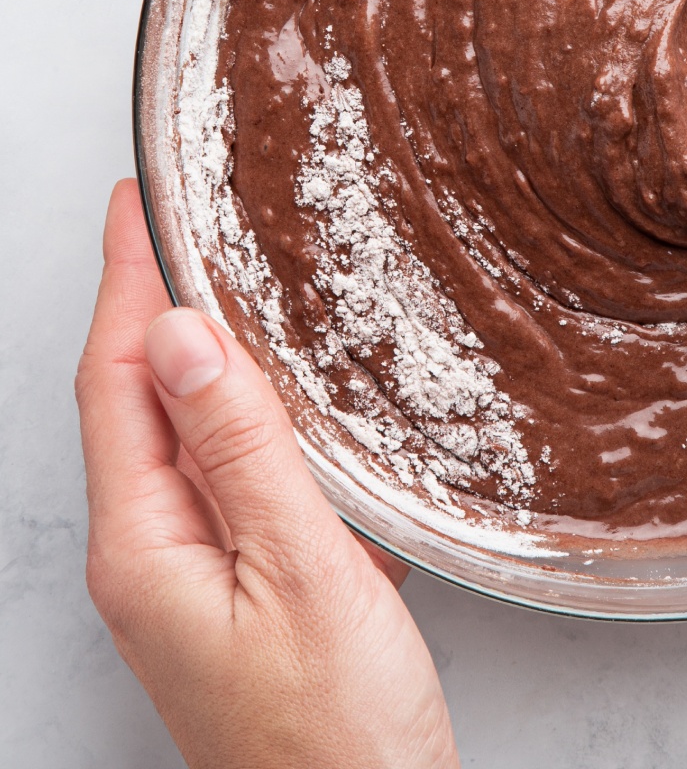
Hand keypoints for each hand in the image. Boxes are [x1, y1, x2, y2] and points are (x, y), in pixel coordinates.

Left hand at [76, 180, 458, 768]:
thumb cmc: (334, 729)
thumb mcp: (300, 571)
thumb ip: (243, 450)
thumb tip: (188, 338)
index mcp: (145, 546)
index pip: (119, 378)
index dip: (127, 282)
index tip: (131, 202)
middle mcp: (151, 556)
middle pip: (137, 399)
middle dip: (152, 302)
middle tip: (177, 220)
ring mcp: (189, 575)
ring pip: (185, 435)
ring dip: (202, 353)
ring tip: (226, 282)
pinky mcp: (234, 589)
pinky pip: (227, 475)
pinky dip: (248, 414)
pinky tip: (283, 394)